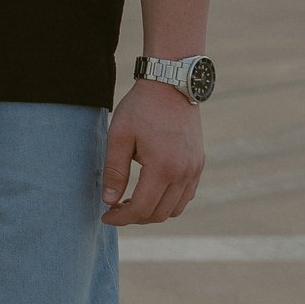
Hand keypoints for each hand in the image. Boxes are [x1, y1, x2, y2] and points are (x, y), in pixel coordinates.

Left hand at [101, 78, 202, 225]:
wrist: (171, 84)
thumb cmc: (141, 107)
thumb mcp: (119, 136)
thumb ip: (114, 171)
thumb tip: (109, 201)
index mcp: (163, 167)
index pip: (141, 208)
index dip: (121, 218)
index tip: (105, 217)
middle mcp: (184, 173)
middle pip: (159, 214)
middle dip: (135, 218)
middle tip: (115, 209)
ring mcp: (194, 169)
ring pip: (175, 209)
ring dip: (153, 212)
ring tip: (131, 202)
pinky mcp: (198, 164)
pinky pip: (186, 195)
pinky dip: (169, 202)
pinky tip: (150, 192)